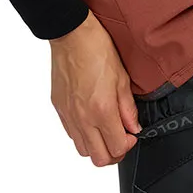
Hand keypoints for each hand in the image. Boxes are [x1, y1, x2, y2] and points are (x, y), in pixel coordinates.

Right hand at [49, 10, 140, 165]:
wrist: (71, 34)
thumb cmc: (97, 49)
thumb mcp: (122, 78)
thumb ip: (128, 109)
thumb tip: (133, 127)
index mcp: (101, 110)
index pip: (116, 148)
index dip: (128, 145)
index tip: (131, 134)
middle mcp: (82, 118)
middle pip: (98, 158)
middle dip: (114, 152)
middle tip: (120, 137)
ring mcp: (68, 115)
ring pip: (82, 150)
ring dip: (97, 146)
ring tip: (105, 129)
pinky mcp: (59, 108)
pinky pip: (70, 134)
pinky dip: (82, 135)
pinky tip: (91, 119)